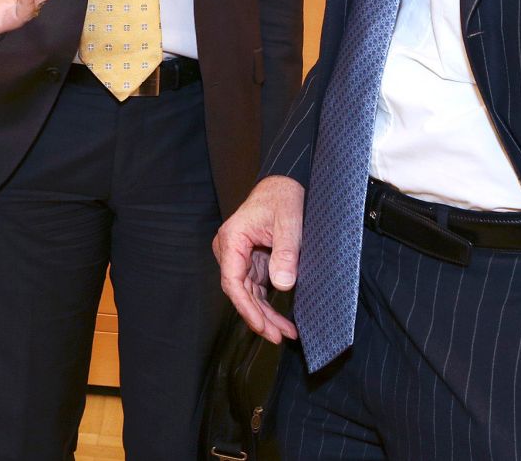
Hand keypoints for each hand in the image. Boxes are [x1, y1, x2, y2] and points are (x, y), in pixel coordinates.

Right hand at [213, 174, 303, 342]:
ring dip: (265, 314)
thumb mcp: (289, 222)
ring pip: (248, 294)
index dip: (247, 309)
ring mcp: (239, 257)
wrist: (284, 183)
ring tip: (285, 333)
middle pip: (240, 293)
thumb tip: (283, 284)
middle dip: (259, 317)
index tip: (263, 327)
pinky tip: (281, 320)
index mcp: (232, 240)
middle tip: (280, 337)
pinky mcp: (250, 261)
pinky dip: (267, 304)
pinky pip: (256, 288)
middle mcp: (230, 250)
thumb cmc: (283, 197)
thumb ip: (286, 253)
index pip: (232, 282)